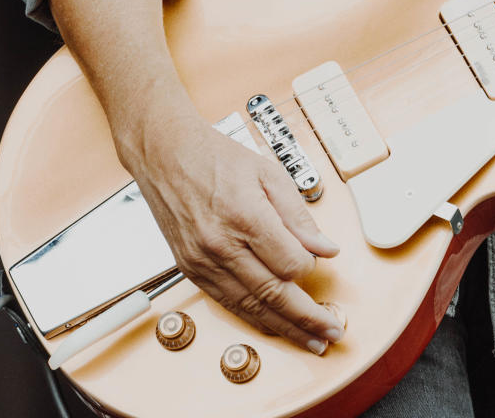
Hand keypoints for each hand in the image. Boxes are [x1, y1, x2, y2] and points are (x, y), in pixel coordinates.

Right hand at [118, 88, 341, 352]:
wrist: (165, 154)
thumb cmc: (215, 157)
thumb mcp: (267, 172)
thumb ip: (298, 214)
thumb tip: (325, 248)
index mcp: (245, 215)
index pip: (290, 263)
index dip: (310, 267)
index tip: (319, 262)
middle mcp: (221, 244)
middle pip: (272, 294)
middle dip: (306, 318)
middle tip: (330, 332)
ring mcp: (203, 261)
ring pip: (249, 307)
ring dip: (283, 328)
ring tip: (308, 339)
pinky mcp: (191, 270)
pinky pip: (227, 303)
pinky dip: (252, 317)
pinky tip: (272, 325)